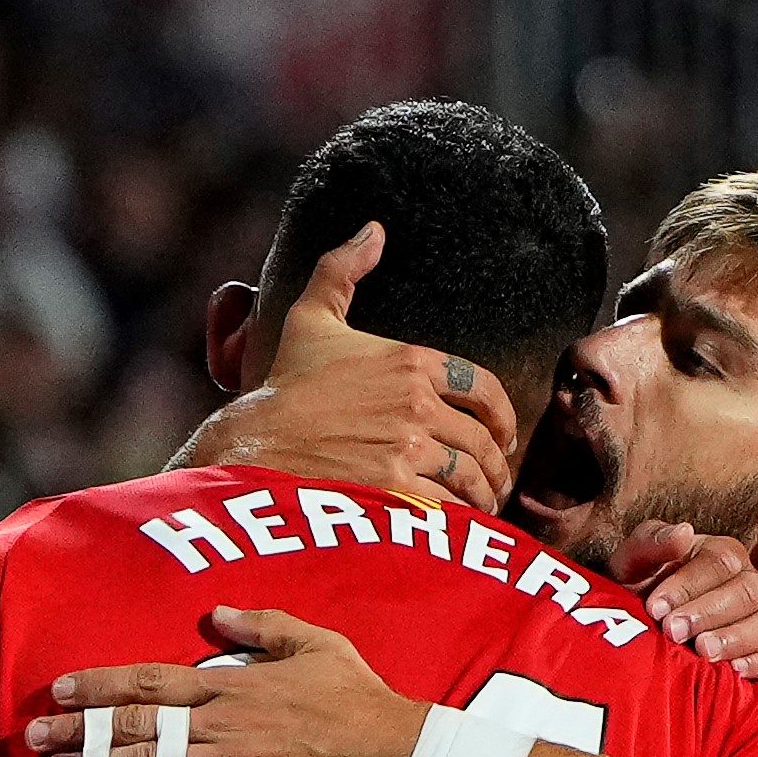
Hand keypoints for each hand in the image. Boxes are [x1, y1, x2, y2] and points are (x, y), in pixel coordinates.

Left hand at [28, 607, 422, 756]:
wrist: (397, 754)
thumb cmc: (360, 698)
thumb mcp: (316, 642)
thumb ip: (263, 625)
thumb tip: (219, 613)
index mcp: (232, 683)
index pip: (150, 681)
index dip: (100, 685)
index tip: (61, 689)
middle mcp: (219, 722)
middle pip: (133, 723)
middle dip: (78, 728)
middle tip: (34, 734)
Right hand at [177, 223, 517, 503]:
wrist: (254, 443)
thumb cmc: (285, 384)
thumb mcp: (311, 317)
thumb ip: (343, 270)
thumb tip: (373, 229)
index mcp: (411, 361)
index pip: (485, 388)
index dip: (502, 416)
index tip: (502, 436)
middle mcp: (416, 403)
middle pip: (482, 440)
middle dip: (496, 465)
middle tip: (495, 481)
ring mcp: (407, 448)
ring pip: (471, 476)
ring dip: (484, 495)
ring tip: (481, 506)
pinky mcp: (394, 490)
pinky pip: (448, 507)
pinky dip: (460, 520)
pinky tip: (456, 526)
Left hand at [615, 519, 757, 680]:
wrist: (634, 633)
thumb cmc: (638, 592)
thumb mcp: (632, 563)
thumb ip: (652, 542)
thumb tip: (684, 532)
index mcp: (723, 555)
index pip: (720, 562)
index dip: (688, 585)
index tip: (655, 608)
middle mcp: (751, 583)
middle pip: (748, 592)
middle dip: (709, 613)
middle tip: (673, 632)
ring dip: (737, 638)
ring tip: (702, 653)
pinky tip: (733, 671)